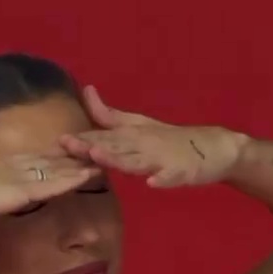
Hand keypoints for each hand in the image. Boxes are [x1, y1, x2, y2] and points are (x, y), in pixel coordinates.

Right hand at [0, 153, 97, 226]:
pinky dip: (71, 179)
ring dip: (79, 164)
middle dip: (70, 155)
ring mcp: (17, 178)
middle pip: (47, 159)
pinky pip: (52, 184)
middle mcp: (10, 168)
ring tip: (102, 158)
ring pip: (56, 168)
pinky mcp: (20, 191)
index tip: (64, 151)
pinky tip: (89, 176)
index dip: (48, 155)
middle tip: (93, 149)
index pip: (28, 159)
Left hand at [59, 85, 247, 187]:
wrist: (214, 147)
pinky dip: (163, 178)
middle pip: (115, 146)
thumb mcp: (139, 126)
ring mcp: (164, 157)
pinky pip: (172, 176)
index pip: (104, 137)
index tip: (58, 141)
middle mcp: (145, 144)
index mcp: (133, 136)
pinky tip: (153, 182)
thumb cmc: (171, 140)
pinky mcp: (182, 171)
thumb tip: (87, 91)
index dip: (82, 139)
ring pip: (138, 160)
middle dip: (92, 146)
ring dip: (119, 158)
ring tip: (101, 157)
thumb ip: (111, 115)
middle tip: (69, 145)